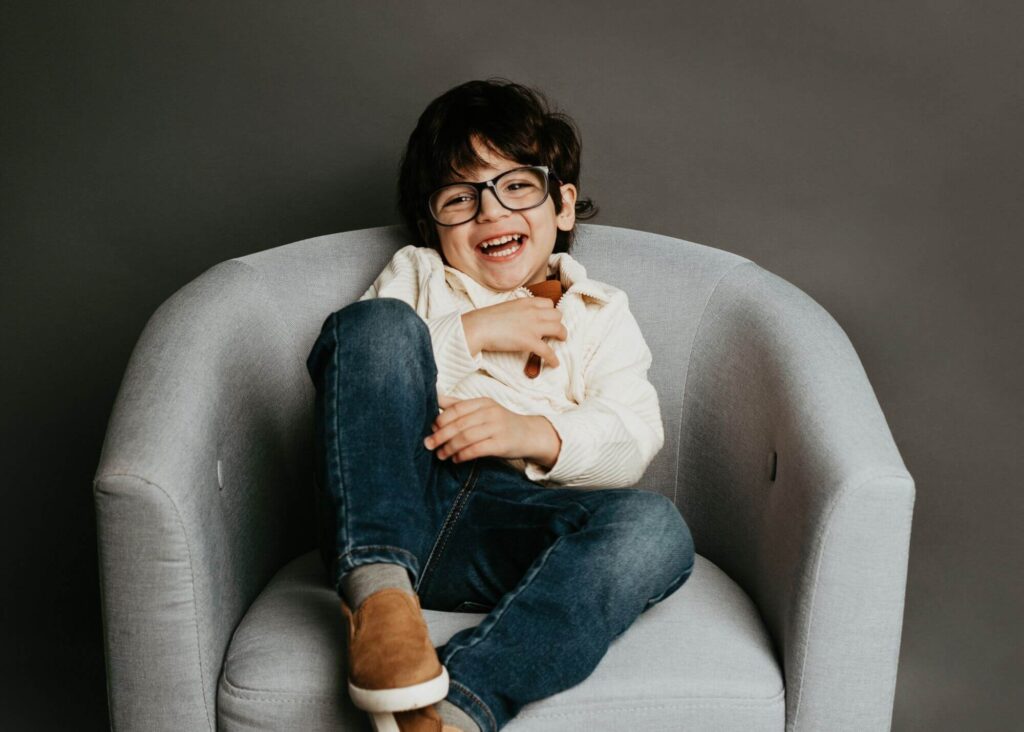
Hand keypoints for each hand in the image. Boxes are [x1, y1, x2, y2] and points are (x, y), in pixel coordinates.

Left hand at [423, 394, 559, 465]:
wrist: (530, 434)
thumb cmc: (501, 423)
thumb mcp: (483, 409)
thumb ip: (459, 405)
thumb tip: (435, 398)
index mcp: (483, 402)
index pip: (456, 409)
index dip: (440, 419)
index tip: (431, 429)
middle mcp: (490, 413)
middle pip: (458, 424)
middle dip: (440, 436)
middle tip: (429, 445)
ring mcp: (497, 428)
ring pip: (465, 438)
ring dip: (449, 448)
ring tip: (440, 455)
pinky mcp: (501, 444)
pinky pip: (476, 450)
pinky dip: (462, 455)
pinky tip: (456, 459)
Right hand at [461, 298, 566, 366]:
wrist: (479, 327)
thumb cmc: (486, 319)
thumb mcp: (506, 307)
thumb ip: (517, 311)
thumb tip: (520, 320)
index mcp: (527, 302)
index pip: (548, 303)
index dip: (550, 312)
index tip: (548, 318)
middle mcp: (534, 312)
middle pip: (557, 315)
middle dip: (558, 323)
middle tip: (555, 330)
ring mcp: (534, 327)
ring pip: (559, 329)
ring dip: (562, 336)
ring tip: (560, 341)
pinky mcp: (530, 342)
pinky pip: (548, 351)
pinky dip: (553, 359)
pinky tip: (554, 364)